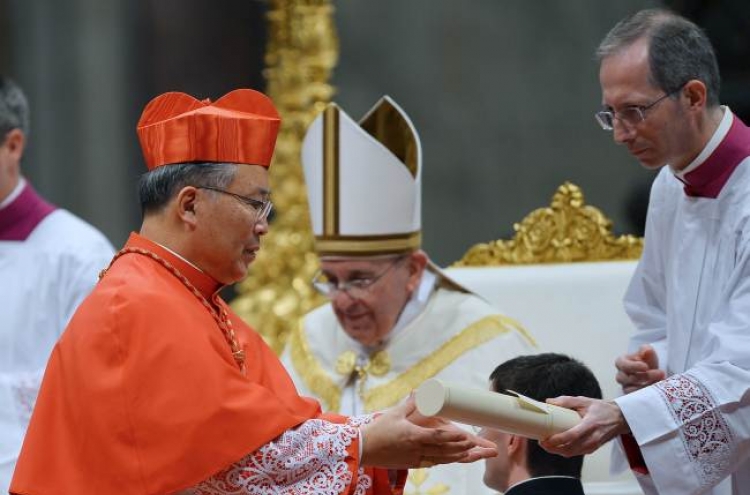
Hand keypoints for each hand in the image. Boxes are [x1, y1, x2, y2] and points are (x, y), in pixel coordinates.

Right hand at [360, 395, 496, 468]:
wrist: (363, 449)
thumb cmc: (378, 430)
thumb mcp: (395, 413)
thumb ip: (410, 402)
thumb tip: (420, 390)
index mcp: (413, 435)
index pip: (438, 436)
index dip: (454, 437)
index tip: (468, 436)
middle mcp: (416, 449)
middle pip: (445, 450)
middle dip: (465, 449)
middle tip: (481, 448)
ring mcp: (415, 458)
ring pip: (441, 459)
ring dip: (458, 457)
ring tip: (473, 455)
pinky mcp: (412, 464)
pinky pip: (432, 463)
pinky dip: (445, 461)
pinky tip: (453, 459)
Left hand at [539, 396, 629, 456]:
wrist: (620, 418)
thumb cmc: (602, 409)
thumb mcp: (585, 401)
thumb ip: (566, 401)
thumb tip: (548, 401)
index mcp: (590, 425)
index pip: (571, 436)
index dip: (556, 440)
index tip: (544, 438)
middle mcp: (592, 439)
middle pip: (569, 449)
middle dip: (552, 448)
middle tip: (541, 442)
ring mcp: (593, 446)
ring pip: (571, 453)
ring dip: (557, 451)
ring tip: (546, 443)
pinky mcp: (592, 449)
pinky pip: (576, 453)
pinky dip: (565, 451)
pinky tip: (557, 445)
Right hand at [615, 344, 665, 393]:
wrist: (653, 373)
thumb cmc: (647, 362)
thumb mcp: (648, 353)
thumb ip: (646, 350)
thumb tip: (647, 351)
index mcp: (621, 363)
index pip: (622, 364)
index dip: (633, 366)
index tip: (646, 366)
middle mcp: (621, 376)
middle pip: (624, 378)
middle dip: (643, 376)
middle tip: (658, 373)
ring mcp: (626, 387)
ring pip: (629, 390)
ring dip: (645, 386)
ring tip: (659, 382)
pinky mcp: (633, 397)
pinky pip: (636, 398)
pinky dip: (647, 395)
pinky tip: (657, 390)